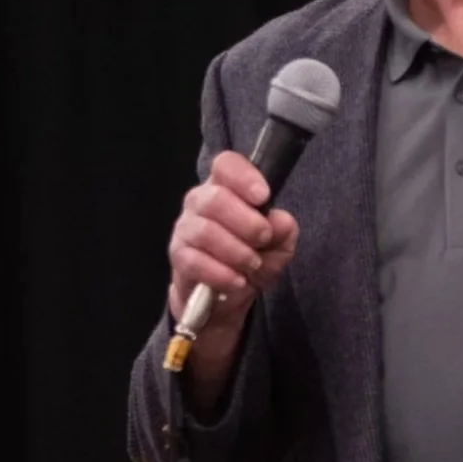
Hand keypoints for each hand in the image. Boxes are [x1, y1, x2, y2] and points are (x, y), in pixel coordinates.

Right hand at [168, 150, 299, 332]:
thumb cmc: (252, 258)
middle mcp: (201, 201)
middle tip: (263, 238)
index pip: (226, 165)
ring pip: (206, 231)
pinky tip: (237, 281)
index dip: (244, 177)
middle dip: (246, 222)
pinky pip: (195, 261)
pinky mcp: (178, 256)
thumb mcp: (279, 245)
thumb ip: (283, 231)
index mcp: (226, 187)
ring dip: (236, 251)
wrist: (225, 296)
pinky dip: (221, 274)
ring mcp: (186, 228)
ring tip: (253, 264)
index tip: (263, 196)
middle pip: (215, 199)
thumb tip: (280, 221)